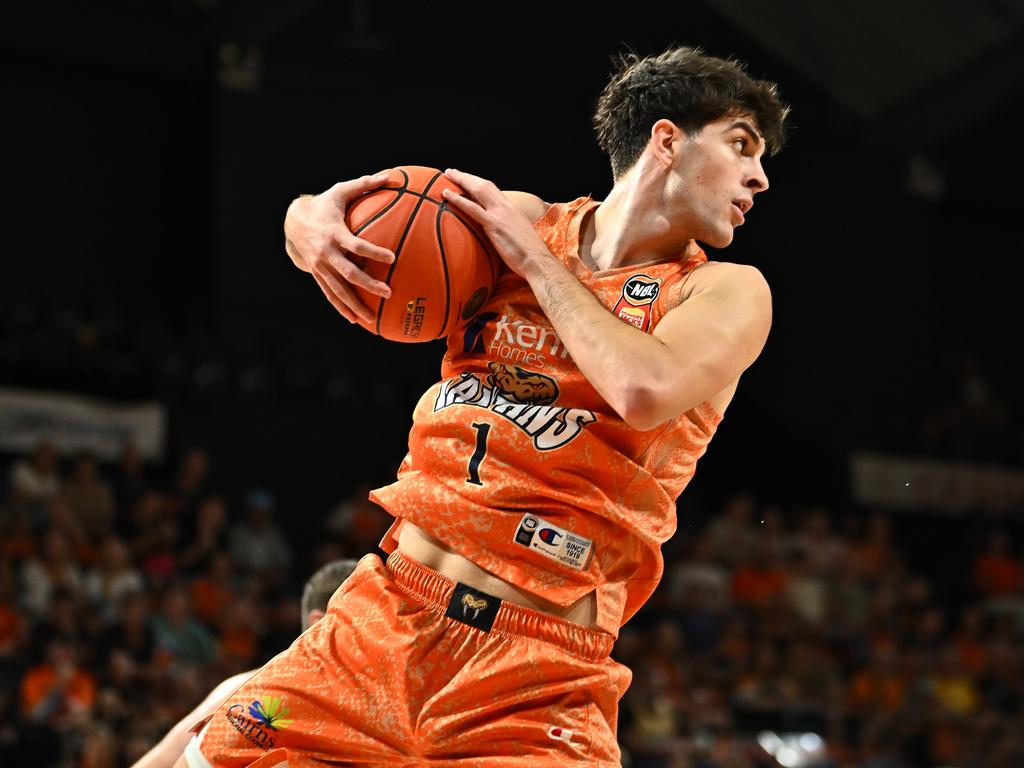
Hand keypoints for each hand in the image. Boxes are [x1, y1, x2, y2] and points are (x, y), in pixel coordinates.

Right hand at [284, 174, 396, 323]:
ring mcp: (319, 267)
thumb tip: (390, 175)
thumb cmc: (324, 205)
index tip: (392, 258)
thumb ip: (365, 185)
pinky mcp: (316, 275)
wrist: (293, 221)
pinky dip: (342, 308)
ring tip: (372, 319)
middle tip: (388, 292)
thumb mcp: (341, 191)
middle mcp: (326, 253)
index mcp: (334, 233)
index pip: (356, 245)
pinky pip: (330, 295)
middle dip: (368, 285)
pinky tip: (355, 319)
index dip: (373, 252)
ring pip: (338, 290)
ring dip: (355, 305)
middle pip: (348, 273)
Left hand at [441, 168, 549, 277]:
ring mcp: (500, 214)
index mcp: (512, 209)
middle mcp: (506, 207)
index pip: (493, 191)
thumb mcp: (518, 236)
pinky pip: (472, 208)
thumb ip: (506, 229)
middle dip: (467, 177)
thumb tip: (498, 234)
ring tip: (448, 174)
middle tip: (452, 172)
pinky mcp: (494, 224)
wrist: (538, 261)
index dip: (479, 183)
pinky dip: (458, 199)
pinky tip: (447, 194)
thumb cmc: (528, 255)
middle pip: (484, 185)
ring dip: (461, 180)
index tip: (468, 180)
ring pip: (478, 190)